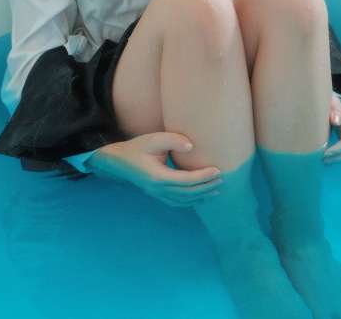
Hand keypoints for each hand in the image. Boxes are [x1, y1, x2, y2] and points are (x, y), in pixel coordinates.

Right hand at [89, 131, 222, 206]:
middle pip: (187, 193)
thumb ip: (172, 140)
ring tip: (217, 190)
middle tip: (222, 180)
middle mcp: (158, 189)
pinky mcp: (157, 194)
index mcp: (158, 177)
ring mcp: (157, 194)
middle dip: (206, 187)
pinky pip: (177, 202)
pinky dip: (191, 201)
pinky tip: (200, 197)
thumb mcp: (153, 139)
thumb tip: (191, 147)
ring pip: (183, 200)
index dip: (203, 176)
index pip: (186, 180)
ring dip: (201, 196)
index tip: (217, 170)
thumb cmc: (136, 148)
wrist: (117, 162)